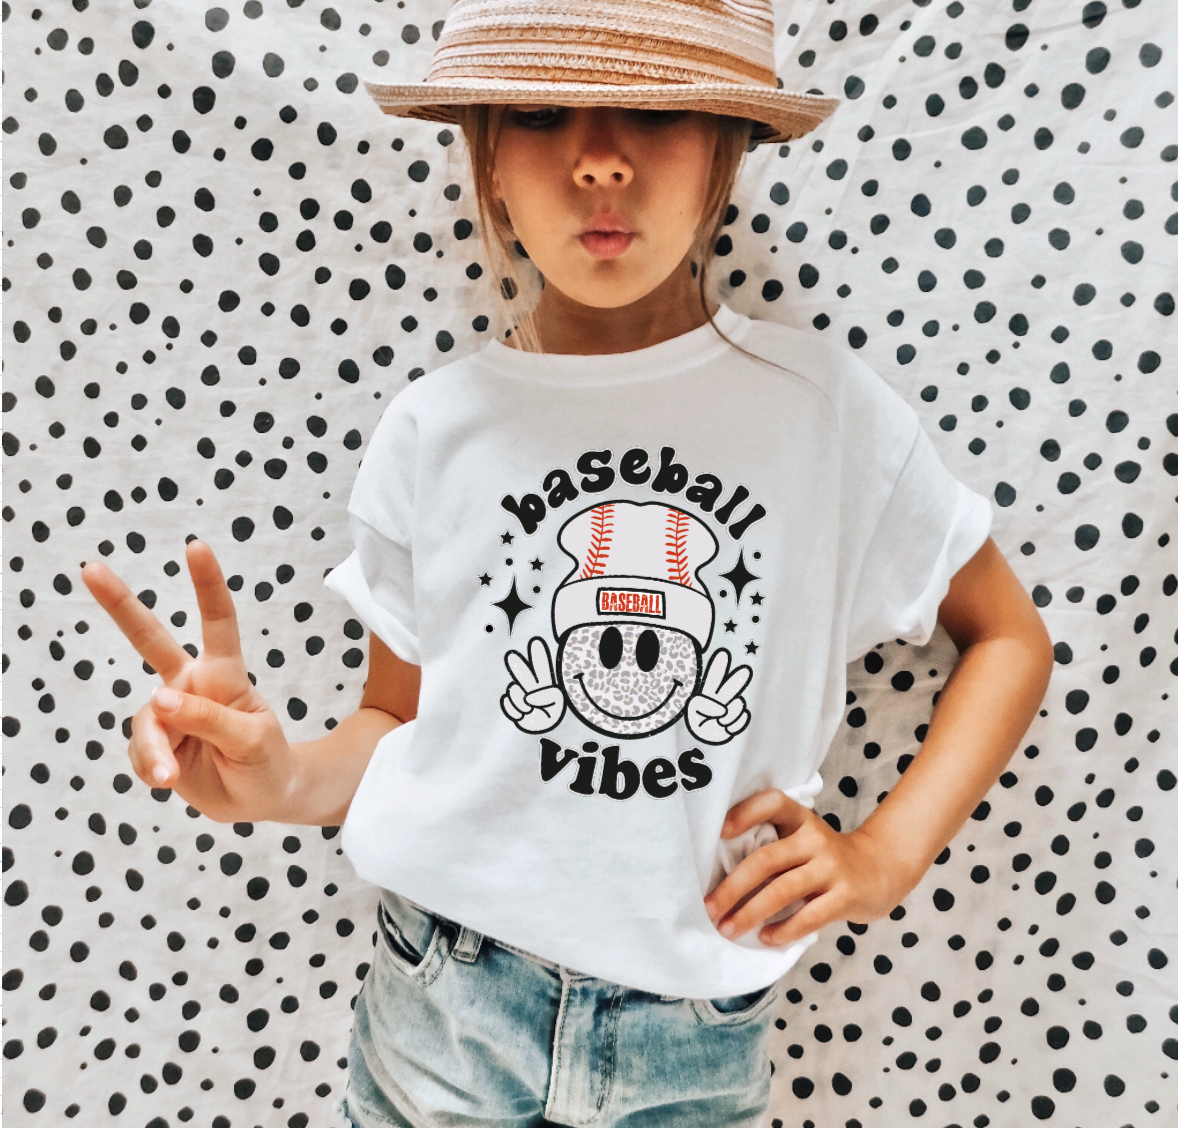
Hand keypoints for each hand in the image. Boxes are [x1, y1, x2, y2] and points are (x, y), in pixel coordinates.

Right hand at [81, 539, 297, 823]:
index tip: (196, 547)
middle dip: (120, 604)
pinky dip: (151, 768)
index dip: (207, 585)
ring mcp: (170, 712)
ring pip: (147, 720)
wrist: (259, 798)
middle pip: (151, 638)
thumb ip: (209, 719)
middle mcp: (191, 683)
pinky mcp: (155, 742)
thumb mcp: (252, 740)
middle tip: (90, 569)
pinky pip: (141, 751)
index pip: (218, 622)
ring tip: (169, 774)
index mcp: (224, 672)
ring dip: (155, 749)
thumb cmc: (267, 759)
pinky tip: (167, 780)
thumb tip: (159, 699)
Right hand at [500, 637, 565, 732]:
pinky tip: (522, 714)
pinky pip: (507, 704)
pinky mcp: (512, 706)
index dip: (538, 655)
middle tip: (511, 656)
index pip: (541, 666)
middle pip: (522, 672)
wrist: (543, 726)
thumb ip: (546, 696)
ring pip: (513, 691)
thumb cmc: (552, 711)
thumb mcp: (556, 701)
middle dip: (518, 665)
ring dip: (520, 702)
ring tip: (529, 709)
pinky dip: (514, 711)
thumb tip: (528, 698)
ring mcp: (520, 695)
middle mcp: (530, 686)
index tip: (536, 642)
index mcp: (544, 682)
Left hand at [685, 648, 750, 744]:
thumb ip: (705, 705)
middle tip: (745, 670)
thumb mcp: (694, 709)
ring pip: (739, 704)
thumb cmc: (697, 721)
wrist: (703, 739)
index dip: (719, 665)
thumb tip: (723, 710)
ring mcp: (731, 708)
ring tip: (720, 721)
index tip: (722, 653)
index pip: (715, 676)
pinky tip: (727, 726)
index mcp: (709, 692)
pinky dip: (735, 724)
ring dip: (730, 715)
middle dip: (737, 678)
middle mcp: (722, 698)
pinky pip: (743, 718)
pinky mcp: (737, 721)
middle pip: (732, 685)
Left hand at [702, 788, 918, 947]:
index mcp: (800, 819)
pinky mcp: (846, 896)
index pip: (773, 803)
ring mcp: (832, 867)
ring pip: (782, 890)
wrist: (882, 869)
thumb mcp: (803, 840)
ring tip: (728, 929)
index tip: (720, 831)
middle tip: (709, 908)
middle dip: (732, 887)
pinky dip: (783, 930)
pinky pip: (809, 916)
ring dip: (750, 913)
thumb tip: (720, 877)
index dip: (746, 813)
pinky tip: (766, 938)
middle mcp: (815, 838)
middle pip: (766, 859)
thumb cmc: (825, 858)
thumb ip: (774, 849)